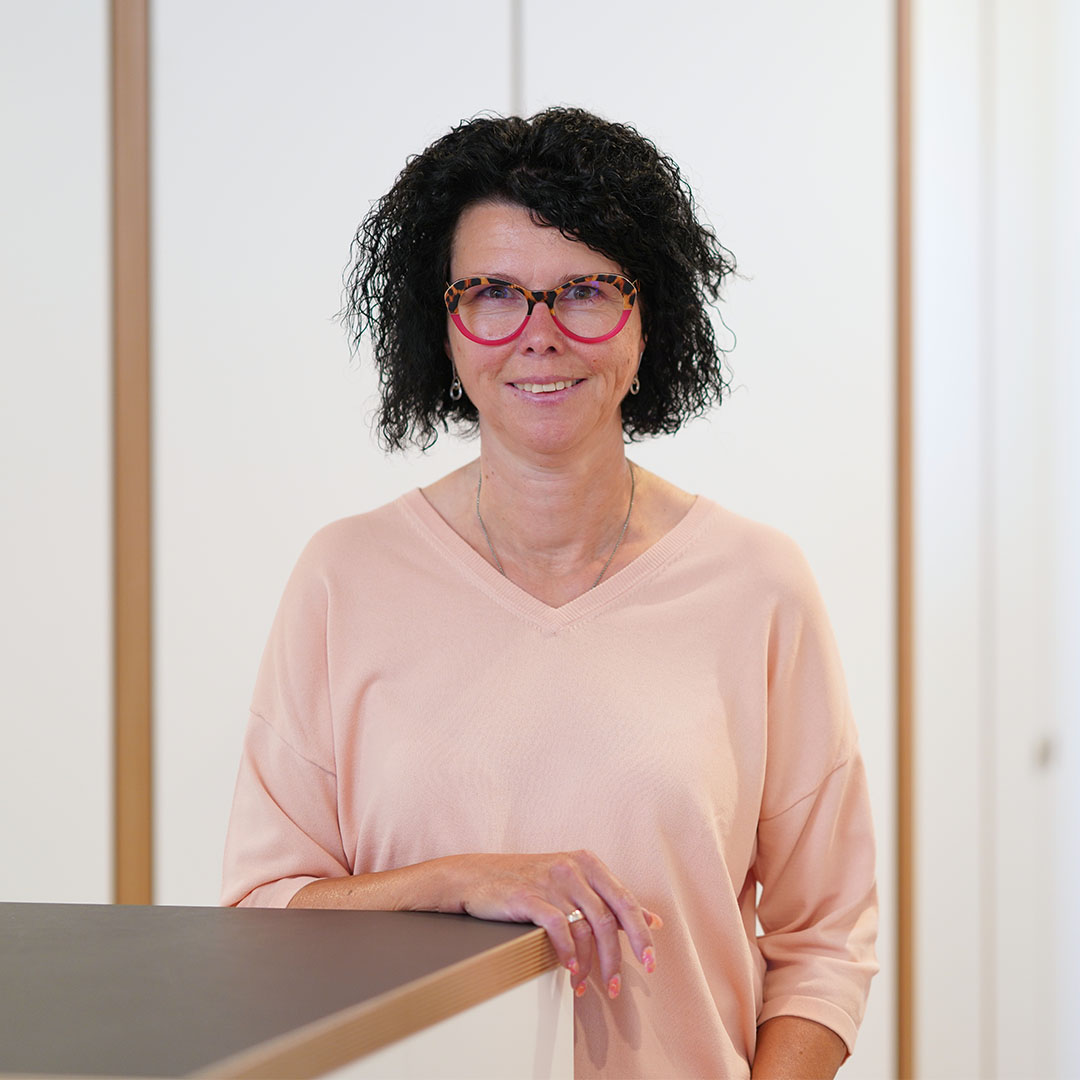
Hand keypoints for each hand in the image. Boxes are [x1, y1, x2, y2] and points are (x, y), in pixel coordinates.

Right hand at [447, 850, 660, 997]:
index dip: (641, 933)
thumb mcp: (572, 881)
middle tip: (615, 986)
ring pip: (584, 927)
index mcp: (588, 862)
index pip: (625, 900)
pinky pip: (557, 928)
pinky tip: (568, 969)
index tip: (651, 962)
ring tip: (585, 985)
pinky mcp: (527, 896)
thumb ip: (610, 899)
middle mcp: (572, 868)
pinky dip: (566, 953)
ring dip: (589, 964)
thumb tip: (653, 920)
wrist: (475, 875)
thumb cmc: (527, 881)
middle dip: (616, 958)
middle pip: (607, 918)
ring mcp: (550, 880)